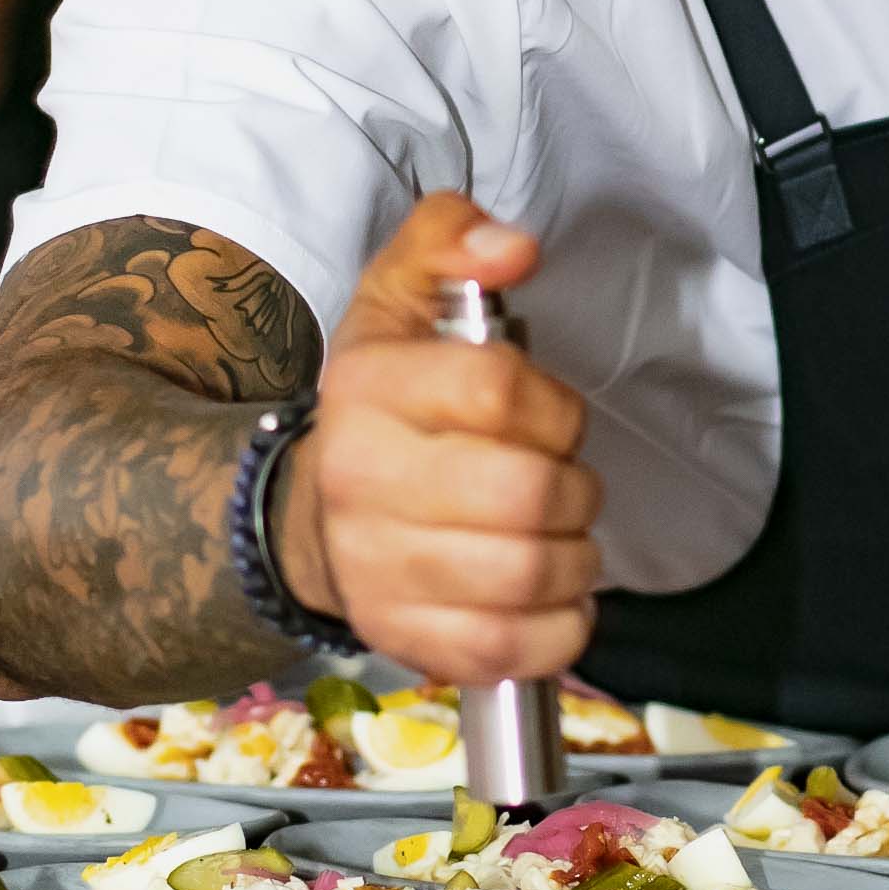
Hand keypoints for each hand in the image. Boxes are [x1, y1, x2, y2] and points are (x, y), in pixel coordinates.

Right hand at [276, 194, 600, 687]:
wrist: (312, 510)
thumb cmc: (385, 400)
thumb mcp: (402, 294)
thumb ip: (451, 239)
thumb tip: (514, 248)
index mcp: (369, 388)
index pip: (500, 391)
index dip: (557, 407)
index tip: (554, 418)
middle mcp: (363, 481)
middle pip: (525, 493)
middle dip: (576, 489)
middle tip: (566, 486)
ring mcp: (377, 569)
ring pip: (524, 576)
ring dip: (576, 559)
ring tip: (563, 539)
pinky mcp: (400, 638)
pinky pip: (507, 650)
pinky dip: (560, 630)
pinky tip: (557, 599)